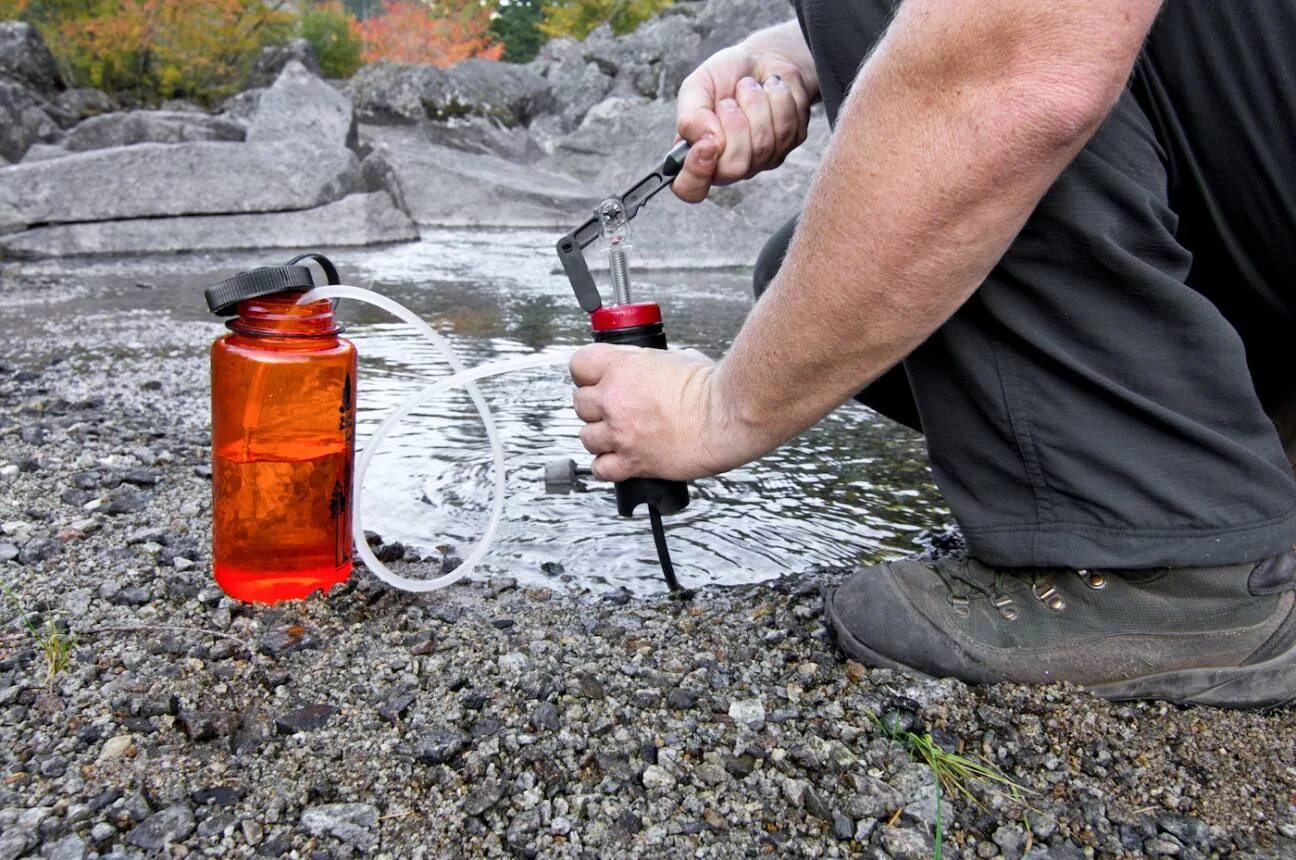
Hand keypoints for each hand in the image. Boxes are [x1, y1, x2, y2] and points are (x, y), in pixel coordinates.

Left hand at [569, 343, 763, 481]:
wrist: (728, 416)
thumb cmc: (712, 387)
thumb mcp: (675, 357)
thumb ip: (649, 364)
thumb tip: (647, 368)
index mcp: (623, 368)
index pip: (579, 365)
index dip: (587, 373)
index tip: (595, 379)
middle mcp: (615, 400)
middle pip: (580, 403)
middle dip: (595, 406)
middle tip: (614, 408)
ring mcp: (621, 433)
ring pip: (586, 437)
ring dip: (600, 436)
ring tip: (620, 434)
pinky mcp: (633, 462)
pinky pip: (601, 469)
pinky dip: (607, 465)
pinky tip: (620, 458)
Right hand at [673, 41, 814, 202]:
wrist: (762, 58)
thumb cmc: (725, 76)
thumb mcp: (696, 87)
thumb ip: (690, 117)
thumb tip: (704, 140)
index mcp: (698, 155)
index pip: (690, 189)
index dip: (696, 173)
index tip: (708, 143)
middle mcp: (728, 165)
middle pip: (734, 169)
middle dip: (734, 125)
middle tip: (729, 100)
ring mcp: (761, 160)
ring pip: (763, 147)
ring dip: (756, 104)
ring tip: (749, 88)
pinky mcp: (788, 145)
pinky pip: (787, 129)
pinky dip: (777, 99)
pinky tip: (770, 90)